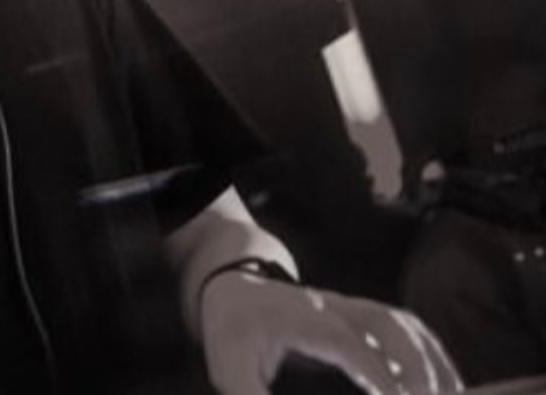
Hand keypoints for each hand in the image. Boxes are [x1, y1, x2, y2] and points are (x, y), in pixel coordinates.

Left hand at [199, 271, 462, 394]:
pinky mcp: (363, 313)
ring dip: (431, 362)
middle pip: (385, 323)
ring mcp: (351, 307)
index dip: (377, 375)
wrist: (235, 290)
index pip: (348, 345)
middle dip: (414, 367)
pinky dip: (432, 354)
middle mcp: (331, 307)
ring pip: (402, 323)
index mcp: (301, 319)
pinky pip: (408, 326)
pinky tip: (446, 386)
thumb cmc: (233, 334)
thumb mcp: (228, 367)